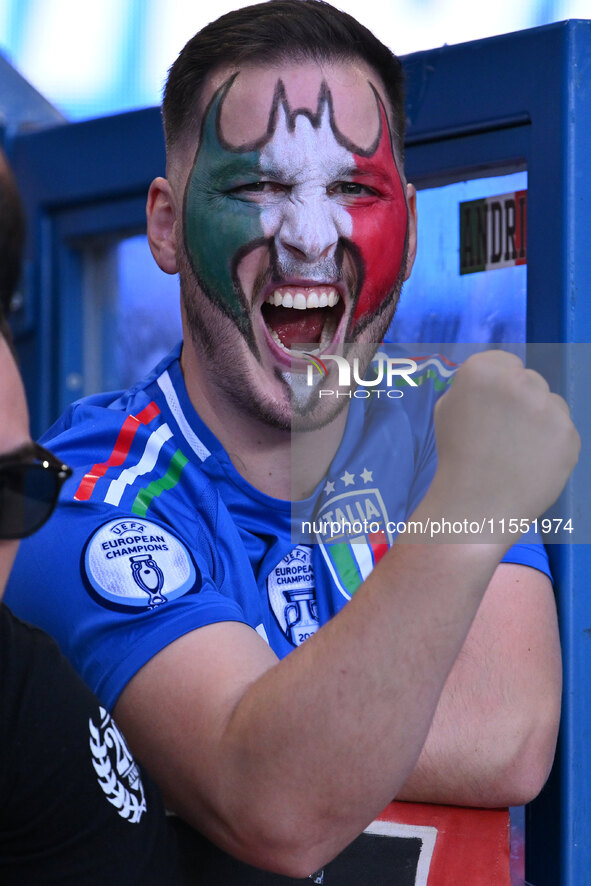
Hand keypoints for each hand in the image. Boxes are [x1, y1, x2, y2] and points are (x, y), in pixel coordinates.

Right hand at [420, 351, 579, 541]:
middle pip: (530, 380)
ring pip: (551, 404)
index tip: (489, 409)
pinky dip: (551, 445)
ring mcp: (548, 408)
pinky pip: (563, 431)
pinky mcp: (569, 434)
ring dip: (539, 420)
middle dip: (520, 401)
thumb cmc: (456, 456)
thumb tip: (495, 383)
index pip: (504, 362)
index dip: (497, 387)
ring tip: (518, 451)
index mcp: (482, 370)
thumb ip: (472, 387)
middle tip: (503, 433)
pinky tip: (531, 463)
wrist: (475, 504)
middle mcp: (519, 381)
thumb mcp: (447, 409)